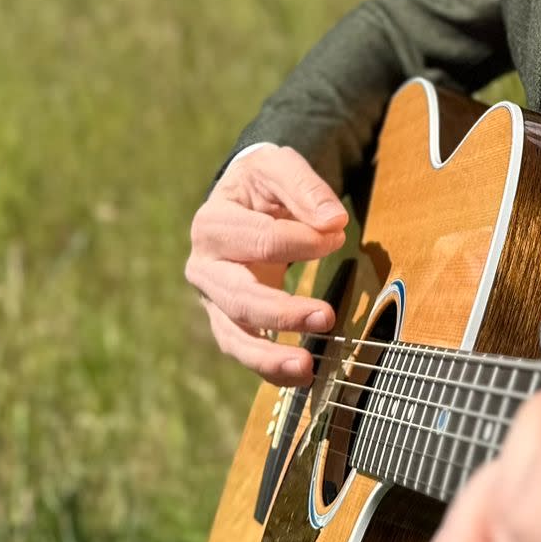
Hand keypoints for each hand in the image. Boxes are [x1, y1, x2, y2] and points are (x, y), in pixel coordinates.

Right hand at [184, 144, 347, 385]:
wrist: (243, 201)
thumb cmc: (262, 185)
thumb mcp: (279, 167)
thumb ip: (305, 189)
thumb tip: (333, 222)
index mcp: (212, 223)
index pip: (259, 240)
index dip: (301, 241)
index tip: (337, 236)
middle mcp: (203, 267)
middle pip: (240, 296)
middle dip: (283, 311)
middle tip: (326, 317)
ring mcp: (213, 299)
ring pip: (234, 334)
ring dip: (269, 355)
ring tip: (306, 366)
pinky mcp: (227, 321)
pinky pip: (244, 350)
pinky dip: (268, 367)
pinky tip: (300, 375)